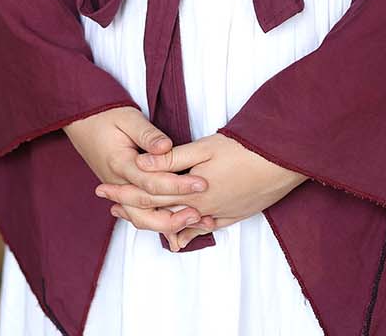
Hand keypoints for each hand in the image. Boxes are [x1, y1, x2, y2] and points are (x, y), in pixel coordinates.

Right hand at [63, 106, 213, 244]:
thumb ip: (147, 134)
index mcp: (120, 163)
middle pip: (145, 211)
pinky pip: (138, 213)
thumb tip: (166, 147)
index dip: (178, 185)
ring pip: (140, 218)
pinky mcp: (122, 191)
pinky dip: (158, 222)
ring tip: (194, 222)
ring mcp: (118, 189)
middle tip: (202, 215)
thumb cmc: (106, 116)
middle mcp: (118, 183)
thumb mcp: (128, 117)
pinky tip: (178, 226)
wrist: (82, 122)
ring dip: (167, 224)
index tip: (202, 184)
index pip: (152, 182)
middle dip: (176, 214)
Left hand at [93, 133, 306, 249]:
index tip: (102, 191)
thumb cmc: (244, 149)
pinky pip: (205, 230)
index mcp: (190, 189)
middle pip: (159, 212)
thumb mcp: (204, 147)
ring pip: (180, 225)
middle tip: (111, 208)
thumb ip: (171, 159)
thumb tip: (141, 165)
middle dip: (133, 210)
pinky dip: (188, 234)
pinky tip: (178, 238)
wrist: (283, 161)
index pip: (148, 194)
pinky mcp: (234, 215)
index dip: (123, 192)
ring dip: (157, 223)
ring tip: (138, 220)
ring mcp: (219, 214)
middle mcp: (201, 208)